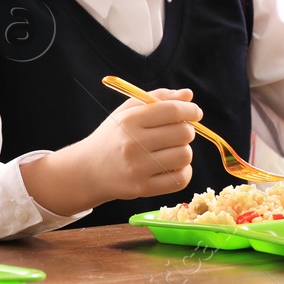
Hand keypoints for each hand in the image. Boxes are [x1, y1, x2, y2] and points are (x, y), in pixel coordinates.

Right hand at [21, 88, 201, 215]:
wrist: (89, 170)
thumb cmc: (113, 136)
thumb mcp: (127, 111)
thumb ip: (158, 98)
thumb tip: (188, 95)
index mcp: (129, 120)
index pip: (171, 110)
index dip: (190, 109)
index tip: (195, 112)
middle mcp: (133, 143)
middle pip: (183, 133)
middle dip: (187, 130)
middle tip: (177, 133)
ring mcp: (138, 168)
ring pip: (185, 156)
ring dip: (184, 152)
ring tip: (171, 150)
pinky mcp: (144, 188)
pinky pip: (180, 179)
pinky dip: (183, 172)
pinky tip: (171, 167)